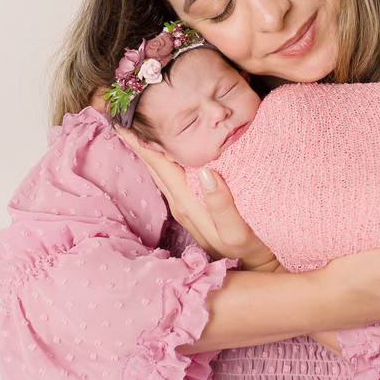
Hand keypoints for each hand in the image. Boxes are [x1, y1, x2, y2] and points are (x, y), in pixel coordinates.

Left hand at [113, 126, 275, 266]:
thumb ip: (222, 206)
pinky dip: (164, 158)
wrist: (257, 271)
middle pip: (154, 163)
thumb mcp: (238, 234)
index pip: (158, 163)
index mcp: (186, 201)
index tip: (121, 114)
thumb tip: (207, 172)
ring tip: (137, 123)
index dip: (140, 140)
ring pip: (161, 169)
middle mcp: (179, 201)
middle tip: (123, 109)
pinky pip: (172, 175)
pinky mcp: (193, 206)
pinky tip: (165, 148)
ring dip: (149, 147)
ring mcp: (185, 204)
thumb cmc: (251, 251)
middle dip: (138, 138)